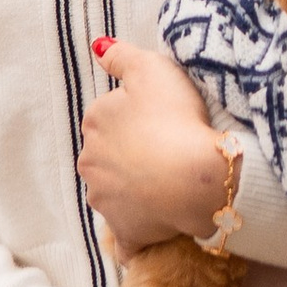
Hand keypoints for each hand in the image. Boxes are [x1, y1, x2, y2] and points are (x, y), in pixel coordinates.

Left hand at [78, 40, 228, 252]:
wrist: (196, 177)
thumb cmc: (176, 118)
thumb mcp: (152, 69)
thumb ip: (121, 56)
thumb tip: (97, 47)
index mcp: (95, 122)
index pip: (108, 117)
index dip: (136, 117)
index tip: (161, 119)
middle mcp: (90, 162)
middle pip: (107, 156)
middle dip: (128, 156)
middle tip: (167, 151)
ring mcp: (105, 200)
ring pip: (115, 193)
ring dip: (133, 191)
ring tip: (169, 185)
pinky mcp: (125, 230)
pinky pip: (127, 238)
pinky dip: (137, 234)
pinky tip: (153, 230)